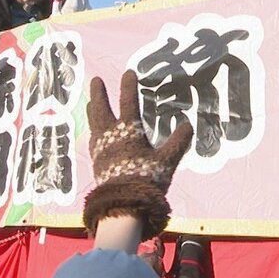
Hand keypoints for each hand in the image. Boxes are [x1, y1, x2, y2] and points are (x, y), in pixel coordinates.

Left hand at [82, 71, 193, 238]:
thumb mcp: (167, 161)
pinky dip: (94, 131)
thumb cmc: (146, 179)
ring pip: (94, 123)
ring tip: (89, 102)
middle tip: (96, 80)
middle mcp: (111, 136)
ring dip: (93, 110)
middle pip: (101, 109)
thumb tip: (188, 125)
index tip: (129, 72)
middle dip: (99, 93)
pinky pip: (93, 140)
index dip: (129, 86)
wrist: (124, 205)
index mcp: (128, 131)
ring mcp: (101, 149)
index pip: (128, 102)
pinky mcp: (97, 162)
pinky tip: (94, 133)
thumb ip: (178, 142)